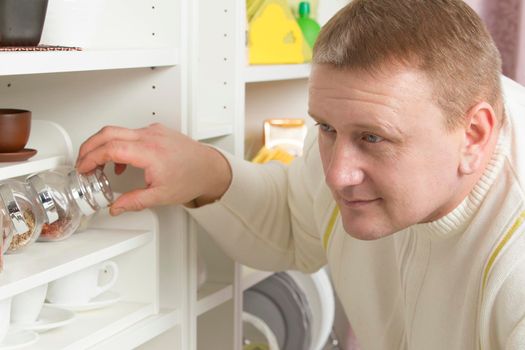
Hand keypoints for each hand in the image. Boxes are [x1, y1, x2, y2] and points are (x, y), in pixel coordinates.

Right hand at [76, 123, 231, 214]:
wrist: (210, 168)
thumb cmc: (191, 178)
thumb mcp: (161, 196)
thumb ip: (134, 202)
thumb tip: (115, 207)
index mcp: (150, 152)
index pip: (111, 148)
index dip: (91, 158)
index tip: (83, 168)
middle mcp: (150, 137)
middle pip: (108, 133)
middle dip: (89, 147)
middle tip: (82, 163)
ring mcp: (153, 131)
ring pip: (118, 131)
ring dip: (103, 146)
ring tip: (98, 166)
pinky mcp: (156, 131)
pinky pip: (130, 133)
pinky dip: (118, 145)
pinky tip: (120, 162)